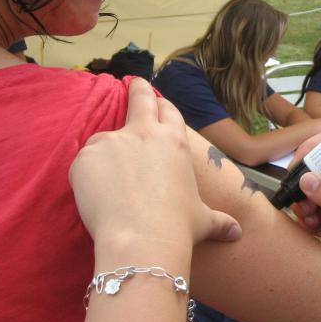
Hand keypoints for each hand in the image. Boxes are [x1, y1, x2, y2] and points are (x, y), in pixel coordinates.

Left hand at [69, 78, 241, 249]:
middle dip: (137, 89)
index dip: (162, 106)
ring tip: (106, 176)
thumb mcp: (203, 220)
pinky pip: (84, 161)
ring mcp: (113, 142)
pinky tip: (93, 194)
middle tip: (133, 82)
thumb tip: (236, 234)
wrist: (142, 239)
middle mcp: (144, 133)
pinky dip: (87, 173)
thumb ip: (219, 222)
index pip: (168, 111)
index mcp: (174, 141)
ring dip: (106, 150)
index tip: (156, 101)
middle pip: (139, 99)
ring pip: (104, 137)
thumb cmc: (178, 227)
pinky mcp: (86, 157)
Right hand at [291, 134, 320, 275]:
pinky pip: (304, 196)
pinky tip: (317, 225)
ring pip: (304, 181)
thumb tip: (306, 178)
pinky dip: (305, 212)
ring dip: (304, 203)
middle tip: (308, 208)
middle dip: (304, 186)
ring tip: (317, 222)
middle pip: (311, 161)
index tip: (299, 173)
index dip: (310, 153)